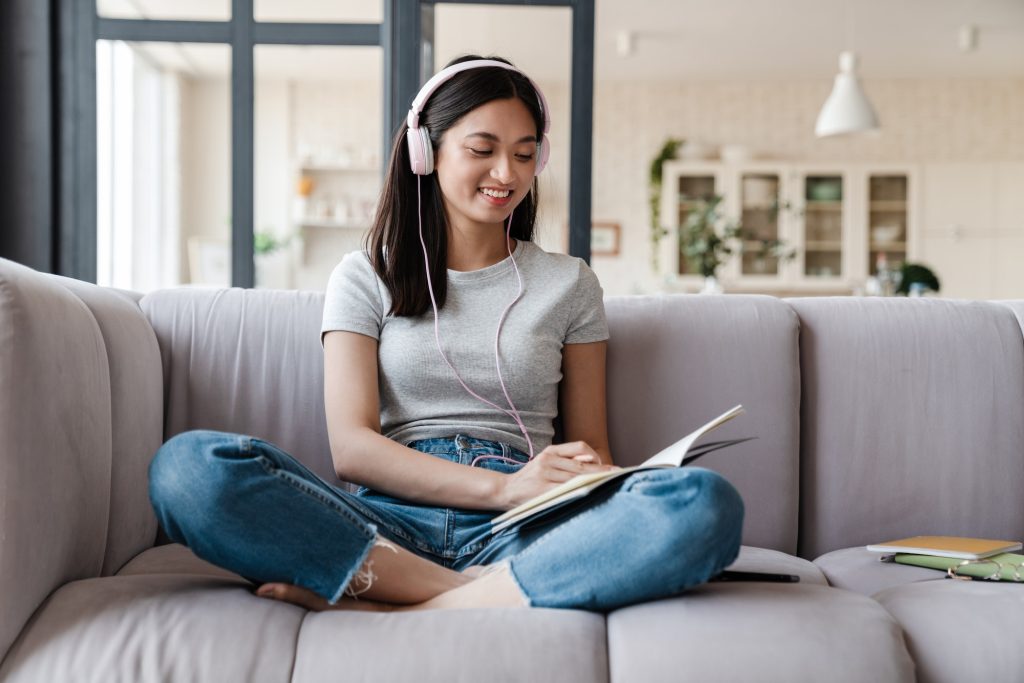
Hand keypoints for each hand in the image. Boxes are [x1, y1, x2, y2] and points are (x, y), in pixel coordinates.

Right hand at [497, 441, 618, 509]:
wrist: (505, 490)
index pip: (579, 447)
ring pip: (576, 478)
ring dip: (594, 482)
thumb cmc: (530, 480)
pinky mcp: (542, 488)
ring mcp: (544, 474)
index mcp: (550, 451)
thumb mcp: (546, 464)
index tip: (609, 466)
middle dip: (601, 472)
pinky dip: (580, 491)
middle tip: (618, 475)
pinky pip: (566, 489)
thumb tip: (592, 460)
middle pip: (581, 465)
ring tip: (608, 485)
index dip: (596, 456)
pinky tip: (589, 493)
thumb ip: (566, 461)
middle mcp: (548, 459)